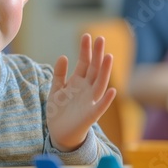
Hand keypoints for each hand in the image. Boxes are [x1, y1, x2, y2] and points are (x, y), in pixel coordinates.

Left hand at [46, 34, 115, 151]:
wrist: (59, 133)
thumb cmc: (59, 110)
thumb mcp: (56, 89)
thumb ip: (59, 74)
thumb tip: (63, 56)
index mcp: (78, 81)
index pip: (84, 62)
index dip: (85, 50)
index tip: (87, 35)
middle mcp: (86, 89)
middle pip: (94, 69)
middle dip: (97, 54)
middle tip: (101, 38)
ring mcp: (90, 101)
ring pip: (99, 83)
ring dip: (105, 71)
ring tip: (108, 57)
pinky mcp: (90, 115)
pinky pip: (100, 107)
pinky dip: (106, 99)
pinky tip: (112, 90)